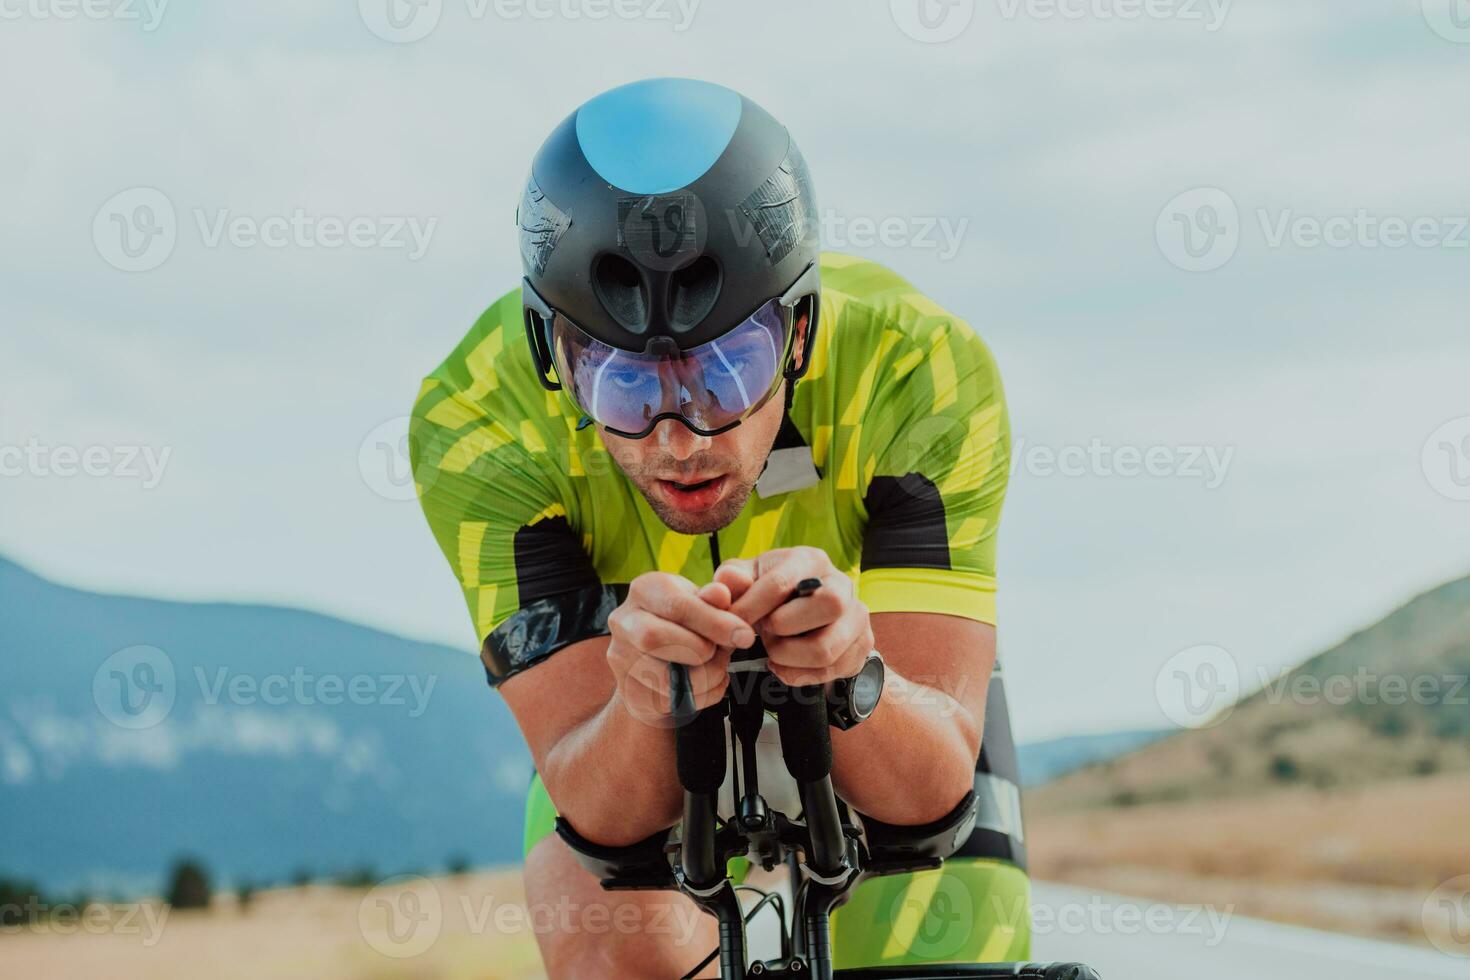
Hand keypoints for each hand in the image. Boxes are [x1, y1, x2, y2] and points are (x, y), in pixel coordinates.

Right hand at [606, 571, 756, 725]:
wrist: (664, 658)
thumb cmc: (689, 622)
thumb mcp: (707, 601)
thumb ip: (720, 595)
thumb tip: (722, 594)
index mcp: (645, 589)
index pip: (675, 604)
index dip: (714, 622)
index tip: (743, 635)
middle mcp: (624, 620)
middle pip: (654, 638)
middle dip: (700, 650)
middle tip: (723, 652)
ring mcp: (621, 657)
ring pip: (662, 676)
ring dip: (704, 676)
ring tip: (719, 667)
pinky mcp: (628, 690)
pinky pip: (669, 700)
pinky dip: (701, 696)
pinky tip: (708, 684)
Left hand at [720, 547, 873, 687]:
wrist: (804, 614)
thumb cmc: (771, 592)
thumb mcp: (748, 578)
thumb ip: (733, 578)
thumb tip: (727, 580)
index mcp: (810, 560)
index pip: (782, 582)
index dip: (751, 608)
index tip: (731, 624)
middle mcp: (841, 584)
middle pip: (829, 605)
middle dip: (785, 627)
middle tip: (765, 633)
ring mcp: (856, 616)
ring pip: (827, 648)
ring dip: (789, 656)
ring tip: (774, 650)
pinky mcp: (861, 646)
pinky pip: (831, 671)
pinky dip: (799, 675)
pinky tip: (784, 666)